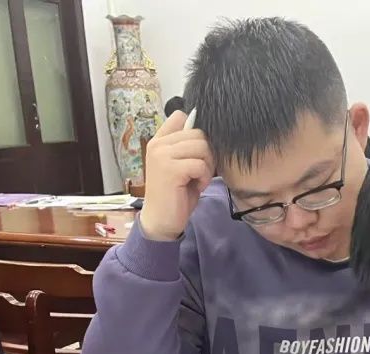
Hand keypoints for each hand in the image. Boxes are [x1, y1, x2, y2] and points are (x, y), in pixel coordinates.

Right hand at [138, 110, 214, 240]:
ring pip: (202, 147)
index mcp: (159, 140)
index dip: (196, 131)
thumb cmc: (175, 195)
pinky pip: (200, 164)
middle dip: (207, 154)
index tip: (197, 153)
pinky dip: (204, 177)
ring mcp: (162, 155)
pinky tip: (196, 187)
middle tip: (201, 173)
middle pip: (199, 133)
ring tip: (198, 180)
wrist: (161, 221)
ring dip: (207, 166)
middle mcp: (158, 144)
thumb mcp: (182, 166)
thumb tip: (211, 132)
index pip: (180, 115)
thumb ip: (189, 148)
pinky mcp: (171, 169)